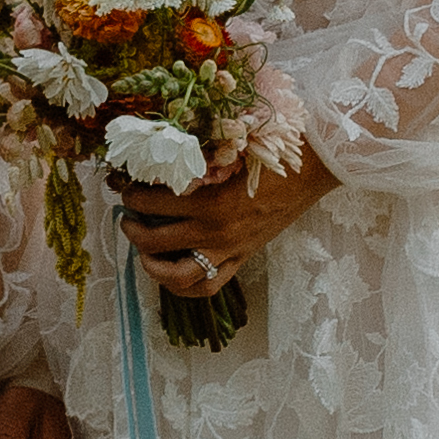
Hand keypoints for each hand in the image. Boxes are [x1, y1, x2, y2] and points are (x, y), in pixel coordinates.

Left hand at [119, 137, 333, 302]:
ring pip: (176, 276)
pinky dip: (183, 287)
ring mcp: (228, 251)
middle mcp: (215, 233)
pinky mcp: (241, 259)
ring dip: (151, 265)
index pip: (153, 204)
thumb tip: (162, 156)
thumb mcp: (229, 151)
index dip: (132, 195)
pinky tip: (170, 274)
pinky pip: (207, 287)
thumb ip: (196, 158)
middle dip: (132, 229)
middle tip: (128, 216)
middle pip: (155, 241)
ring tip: (142, 249)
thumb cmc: (271, 151)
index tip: (126, 186)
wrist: (312, 168)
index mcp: (210, 202)